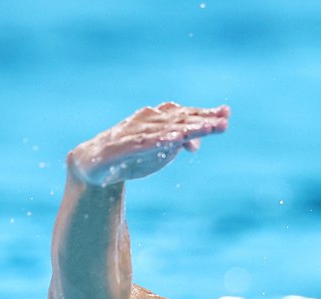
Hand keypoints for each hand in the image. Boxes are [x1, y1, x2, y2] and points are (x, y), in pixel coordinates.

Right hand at [67, 102, 229, 186]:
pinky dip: (157, 140)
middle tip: (223, 122)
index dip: (206, 113)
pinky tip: (172, 141)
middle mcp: (147, 120)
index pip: (186, 114)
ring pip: (164, 129)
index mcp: (158, 119)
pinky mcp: (120, 146)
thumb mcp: (162, 150)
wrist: (94, 163)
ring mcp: (134, 132)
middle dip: (202, 120)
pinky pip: (141, 143)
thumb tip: (196, 144)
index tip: (226, 114)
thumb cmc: (133, 152)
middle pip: (180, 119)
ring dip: (186, 129)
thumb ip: (181, 143)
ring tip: (205, 129)